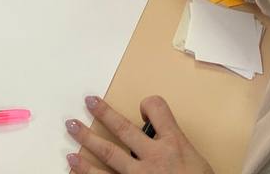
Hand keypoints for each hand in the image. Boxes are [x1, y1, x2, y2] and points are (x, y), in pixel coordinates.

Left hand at [66, 95, 212, 173]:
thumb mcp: (197, 161)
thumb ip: (178, 149)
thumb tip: (167, 143)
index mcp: (174, 144)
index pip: (158, 109)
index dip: (149, 104)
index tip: (144, 107)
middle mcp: (154, 157)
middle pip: (123, 128)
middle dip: (104, 113)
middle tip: (89, 102)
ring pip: (109, 154)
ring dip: (88, 140)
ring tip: (72, 128)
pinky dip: (86, 173)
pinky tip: (73, 166)